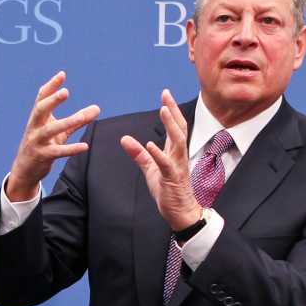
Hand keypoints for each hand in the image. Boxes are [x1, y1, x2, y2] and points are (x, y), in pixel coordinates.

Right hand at [5, 71, 100, 201]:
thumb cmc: (43, 146)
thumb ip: (77, 120)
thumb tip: (97, 108)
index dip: (51, 86)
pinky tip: (84, 146)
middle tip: (65, 92)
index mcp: (37, 118)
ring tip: (83, 117)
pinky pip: (57, 152)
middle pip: (40, 110)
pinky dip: (71, 149)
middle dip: (52, 100)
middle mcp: (34, 128)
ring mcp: (36, 142)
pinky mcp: (41, 156)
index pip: (41, 98)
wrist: (24, 170)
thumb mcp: (59, 131)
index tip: (62, 75)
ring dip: (66, 123)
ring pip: (50, 130)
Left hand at [119, 89, 202, 231]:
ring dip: (170, 126)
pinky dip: (159, 154)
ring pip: (177, 142)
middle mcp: (178, 155)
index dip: (170, 110)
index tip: (165, 94)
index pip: (174, 126)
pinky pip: (166, 164)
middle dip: (172, 111)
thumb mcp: (150, 169)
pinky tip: (151, 144)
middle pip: (178, 128)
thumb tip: (125, 139)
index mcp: (173, 152)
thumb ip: (139, 154)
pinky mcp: (172, 178)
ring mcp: (177, 166)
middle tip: (166, 94)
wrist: (180, 211)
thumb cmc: (168, 189)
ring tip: (163, 110)